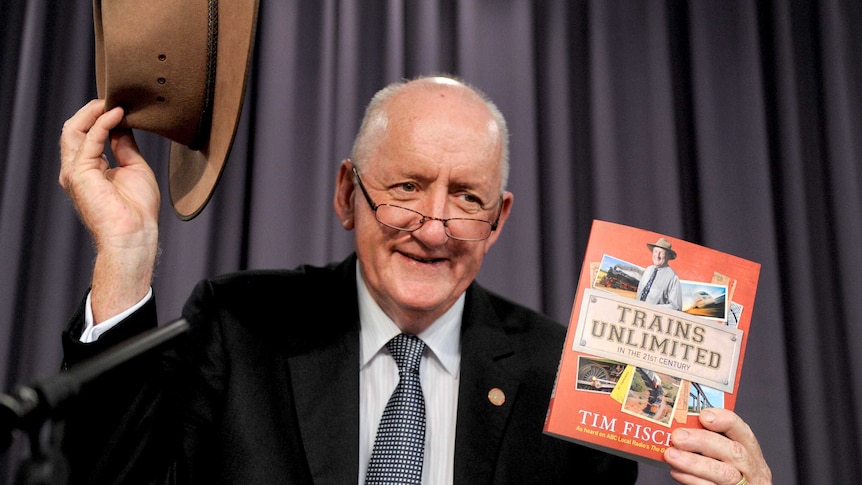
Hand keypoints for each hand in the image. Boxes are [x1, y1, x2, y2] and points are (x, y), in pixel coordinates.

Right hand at [59, 100, 160, 320]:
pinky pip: (89, 139)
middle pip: (76, 129)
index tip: (120, 104)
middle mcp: (77, 169)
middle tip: (114, 96)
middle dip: (93, 110)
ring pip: (75, 130)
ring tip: (113, 100)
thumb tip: (123, 126)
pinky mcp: (80, 173)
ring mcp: (75, 171)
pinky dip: (103, 123)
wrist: (134, 235)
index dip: (101, 117)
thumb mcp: (134, 168)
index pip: (87, 135)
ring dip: (94, 112)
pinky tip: (117, 113)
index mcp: (90, 169)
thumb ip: (125, 146)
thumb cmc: (138, 210)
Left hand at [664, 408, 771, 484]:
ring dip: (694, 463)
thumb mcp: (727, 455)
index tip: (703, 415)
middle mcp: (751, 469)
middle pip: (733, 452)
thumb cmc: (728, 472)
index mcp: (751, 452)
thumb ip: (711, 441)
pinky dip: (692, 480)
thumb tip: (682, 428)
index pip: (743, 431)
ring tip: (671, 454)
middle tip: (678, 436)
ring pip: (723, 473)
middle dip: (703, 441)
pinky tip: (677, 472)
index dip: (725, 421)